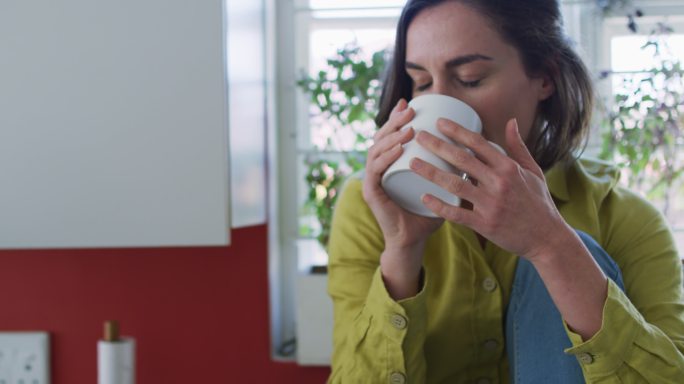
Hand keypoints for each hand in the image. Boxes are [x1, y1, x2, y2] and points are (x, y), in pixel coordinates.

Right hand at [363, 99, 443, 298]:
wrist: (413, 240)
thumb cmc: (429, 213)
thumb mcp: (443, 184)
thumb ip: (458, 167)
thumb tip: (481, 149)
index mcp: (390, 163)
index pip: (391, 134)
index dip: (397, 117)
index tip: (411, 103)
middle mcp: (378, 167)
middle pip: (381, 136)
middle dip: (394, 120)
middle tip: (410, 110)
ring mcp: (372, 179)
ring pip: (377, 149)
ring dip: (391, 136)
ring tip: (408, 128)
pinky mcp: (371, 193)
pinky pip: (375, 171)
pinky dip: (385, 158)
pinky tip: (398, 149)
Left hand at [409, 117, 568, 260]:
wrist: (546, 238)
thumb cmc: (538, 202)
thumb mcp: (533, 171)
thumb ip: (518, 147)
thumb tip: (510, 121)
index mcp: (509, 168)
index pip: (478, 143)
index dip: (457, 131)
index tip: (439, 122)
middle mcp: (499, 183)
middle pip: (462, 160)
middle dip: (438, 146)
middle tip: (418, 136)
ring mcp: (491, 204)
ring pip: (455, 185)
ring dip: (431, 173)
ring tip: (412, 163)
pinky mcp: (485, 224)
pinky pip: (457, 214)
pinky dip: (440, 206)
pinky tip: (424, 197)